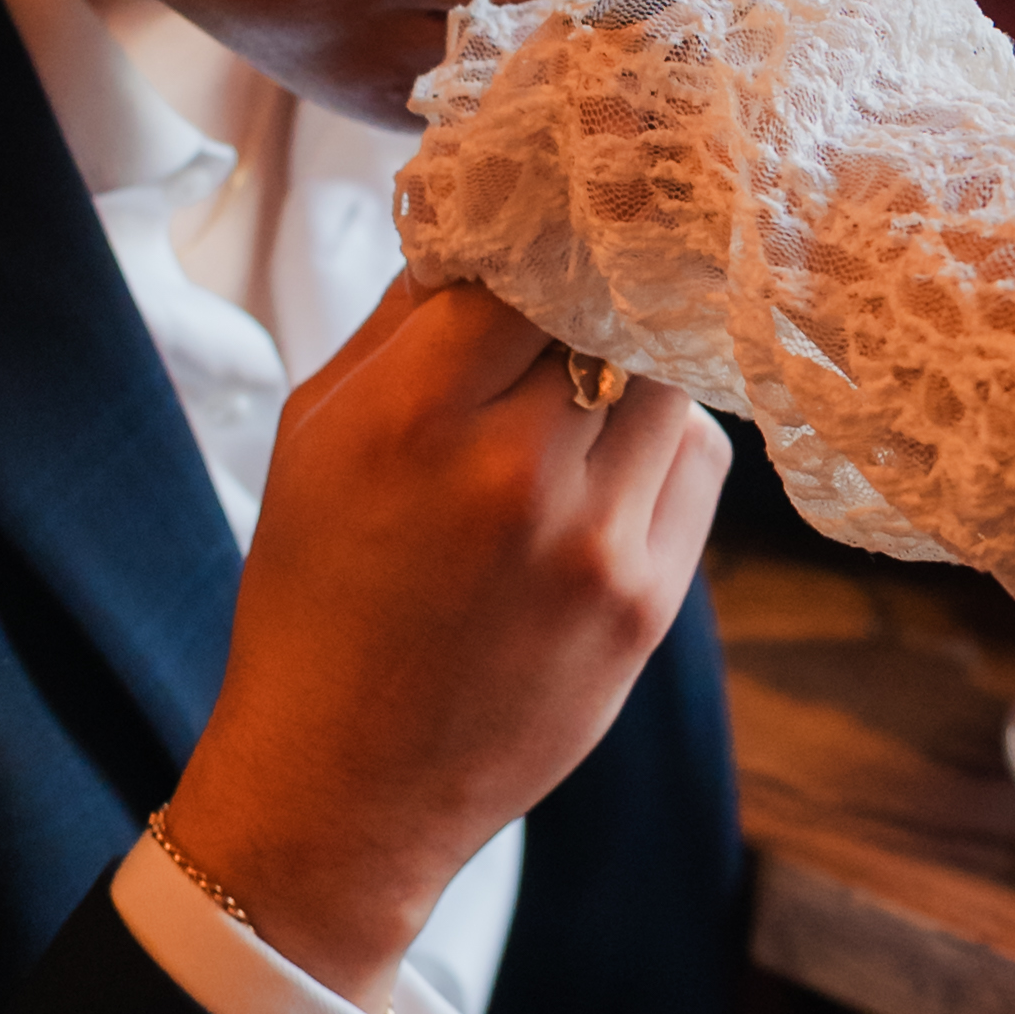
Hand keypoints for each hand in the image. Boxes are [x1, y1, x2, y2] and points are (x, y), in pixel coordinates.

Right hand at [158, 278, 728, 1013]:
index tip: (544, 233)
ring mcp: (595, 543)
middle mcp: (512, 473)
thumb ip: (403, 324)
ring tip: (590, 390)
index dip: (539, 242)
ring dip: (639, 366)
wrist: (344, 787)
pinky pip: (701, 464)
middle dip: (595, 296)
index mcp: (411, 419)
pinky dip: (665, 444)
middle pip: (611, 311)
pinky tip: (611, 469)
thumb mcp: (314, 436)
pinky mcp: (648, 603)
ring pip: (671, 379)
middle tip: (584, 291)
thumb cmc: (317, 599)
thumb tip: (488, 226)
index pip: (525, 263)